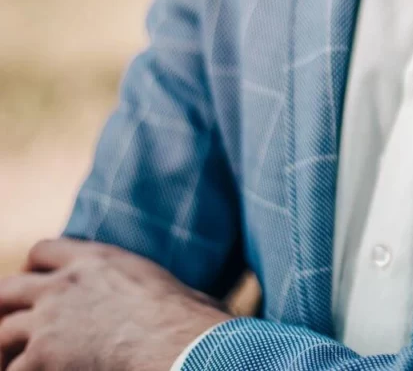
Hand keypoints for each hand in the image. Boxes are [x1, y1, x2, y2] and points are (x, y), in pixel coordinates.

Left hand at [0, 238, 230, 370]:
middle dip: (4, 306)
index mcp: (99, 261)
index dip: (36, 268)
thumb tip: (195, 303)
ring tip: (16, 362)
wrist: (181, 346)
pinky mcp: (41, 356)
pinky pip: (13, 369)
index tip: (38, 285)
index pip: (45, 250)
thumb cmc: (193, 322)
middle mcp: (65, 285)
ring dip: (7, 350)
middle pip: (8, 288)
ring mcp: (49, 321)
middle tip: (8, 326)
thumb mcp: (172, 288)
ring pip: (2, 332)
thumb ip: (154, 288)